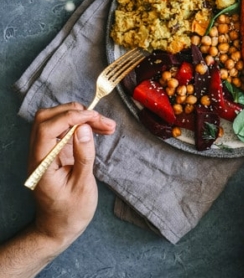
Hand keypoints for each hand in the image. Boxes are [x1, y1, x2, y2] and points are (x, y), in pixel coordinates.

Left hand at [28, 102, 115, 248]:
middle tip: (102, 121)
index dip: (69, 117)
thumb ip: (83, 155)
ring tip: (107, 125)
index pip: (47, 129)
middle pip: (48, 118)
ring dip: (81, 118)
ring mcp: (46, 151)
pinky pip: (65, 130)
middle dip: (76, 113)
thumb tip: (84, 128)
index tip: (93, 117)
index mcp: (42, 164)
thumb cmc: (71, 212)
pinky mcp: (55, 151)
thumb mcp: (82, 186)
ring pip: (57, 120)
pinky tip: (99, 129)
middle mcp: (39, 154)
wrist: (58, 227)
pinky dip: (82, 126)